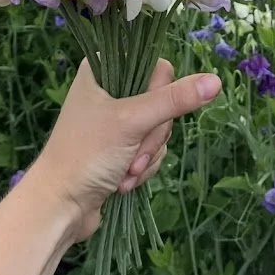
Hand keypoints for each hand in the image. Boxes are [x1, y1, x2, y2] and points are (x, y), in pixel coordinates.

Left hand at [38, 58, 221, 240]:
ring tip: (125, 173)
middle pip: (161, 102)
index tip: (145, 117)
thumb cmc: (87, 154)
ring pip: (158, 129)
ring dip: (147, 156)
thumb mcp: (133, 122)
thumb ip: (175, 100)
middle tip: (133, 154)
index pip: (157, 68)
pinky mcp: (120, 146)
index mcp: (103, 67)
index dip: (159, 96)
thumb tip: (215, 81)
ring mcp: (116, 119)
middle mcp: (109, 88)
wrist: (60, 206)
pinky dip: (143, 167)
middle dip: (152, 136)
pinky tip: (124, 181)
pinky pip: (150, 149)